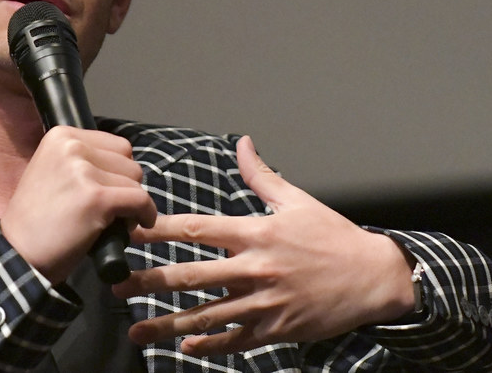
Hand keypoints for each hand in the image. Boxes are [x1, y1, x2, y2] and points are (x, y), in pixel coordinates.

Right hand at [1, 126, 156, 284]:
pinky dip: (145, 215)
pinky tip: (137, 224)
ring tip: (109, 219)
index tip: (104, 190)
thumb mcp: (51, 170)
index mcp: (61, 135)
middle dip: (124, 186)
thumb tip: (126, 163)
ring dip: (131, 203)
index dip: (117, 171)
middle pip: (129, 161)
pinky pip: (140, 200)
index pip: (117, 145)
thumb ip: (83, 159)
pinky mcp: (96, 198)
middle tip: (106, 208)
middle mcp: (72, 146)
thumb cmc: (38, 218)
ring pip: (136, 181)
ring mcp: (83, 171)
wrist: (19, 252)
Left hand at [112, 136, 414, 355]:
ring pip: (206, 316)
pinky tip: (185, 347)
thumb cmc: (336, 238)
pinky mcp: (276, 330)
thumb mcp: (298, 201)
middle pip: (190, 276)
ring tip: (137, 330)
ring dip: (168, 325)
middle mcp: (255, 269)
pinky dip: (208, 346)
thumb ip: (262, 176)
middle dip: (150, 281)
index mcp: (256, 234)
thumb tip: (242, 144)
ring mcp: (264, 304)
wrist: (375, 278)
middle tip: (117, 286)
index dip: (158, 229)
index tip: (129, 229)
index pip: (197, 229)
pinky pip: (234, 341)